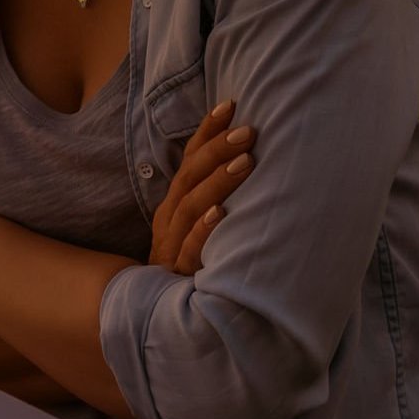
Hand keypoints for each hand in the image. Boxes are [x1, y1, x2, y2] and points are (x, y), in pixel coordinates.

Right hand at [150, 99, 257, 275]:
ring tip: (244, 162)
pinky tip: (220, 214)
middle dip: (218, 150)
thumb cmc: (196, 261)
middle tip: (248, 131)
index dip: (208, 131)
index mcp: (176, 202)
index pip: (191, 159)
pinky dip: (204, 230)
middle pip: (190, 176)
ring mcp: (170, 244)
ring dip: (217, 182)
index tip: (231, 104)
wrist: (165, 314)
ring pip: (190, 207)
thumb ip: (219, 195)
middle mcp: (170, 218)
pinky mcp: (176, 273)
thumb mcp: (204, 224)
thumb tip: (253, 158)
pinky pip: (188, 249)